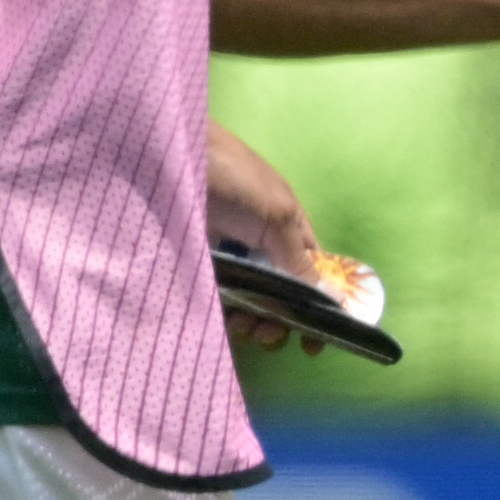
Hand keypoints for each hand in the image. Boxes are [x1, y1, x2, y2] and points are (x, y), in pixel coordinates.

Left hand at [207, 117, 314, 355]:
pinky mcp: (193, 260)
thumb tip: (333, 299)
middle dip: (278, 321)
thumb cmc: (231, 176)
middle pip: (277, 296)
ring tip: (242, 327)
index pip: (312, 277)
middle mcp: (259, 243)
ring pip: (245, 299)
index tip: (314, 344)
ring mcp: (224, 252)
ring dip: (249, 320)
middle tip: (267, 333)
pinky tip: (220, 320)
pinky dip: (220, 311)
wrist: (165, 155)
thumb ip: (299, 261)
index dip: (317, 310)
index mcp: (288, 229)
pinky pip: (212, 294)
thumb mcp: (274, 216)